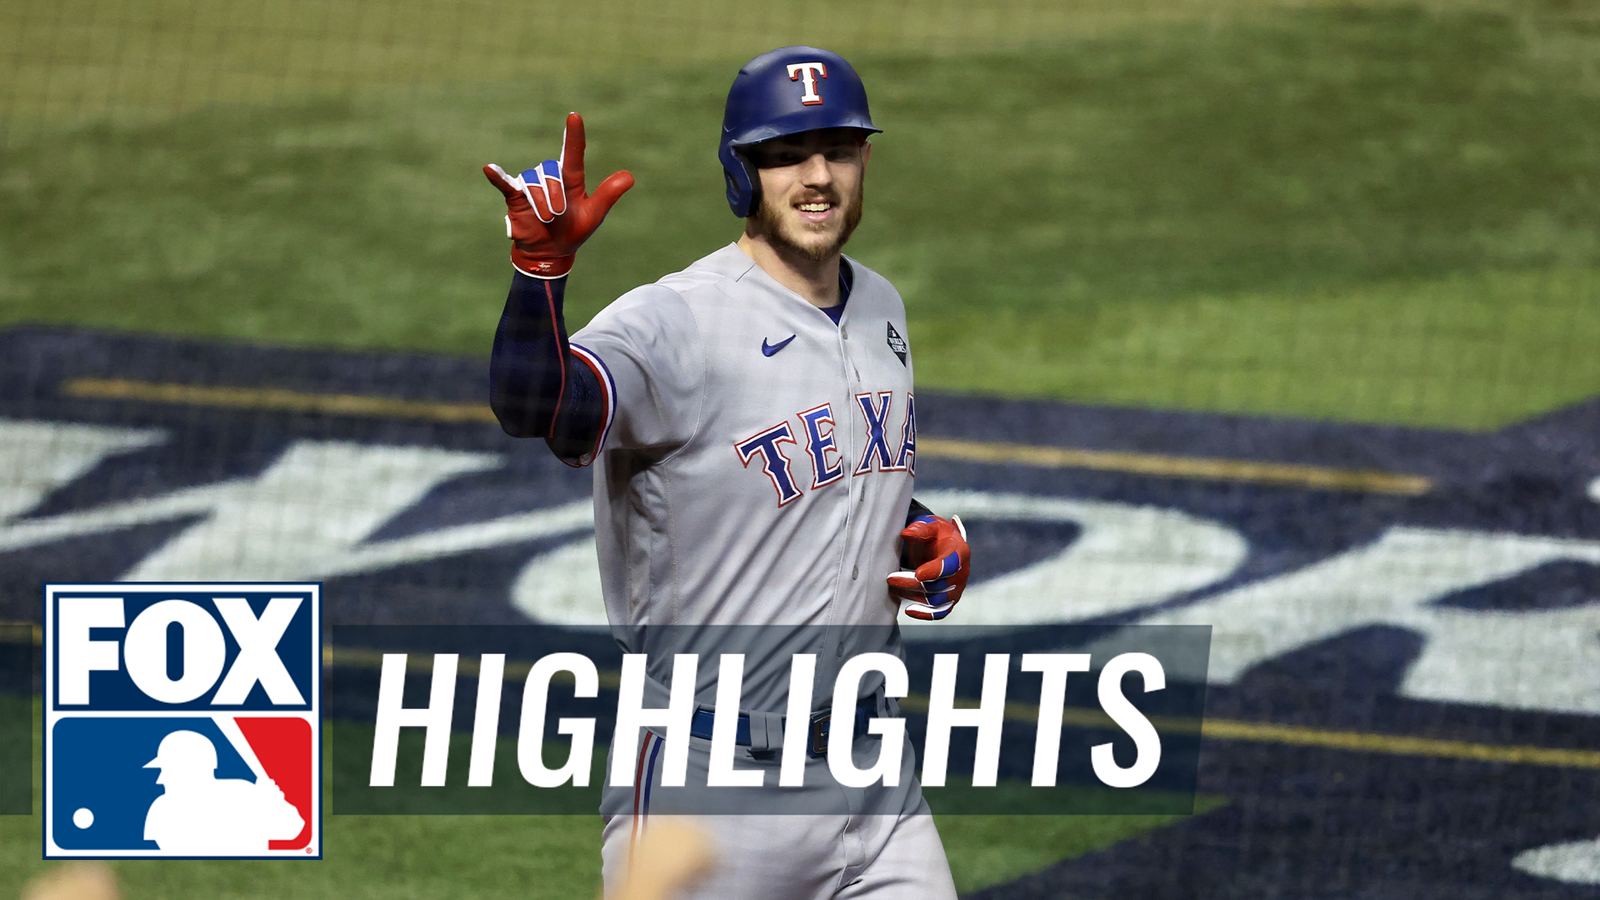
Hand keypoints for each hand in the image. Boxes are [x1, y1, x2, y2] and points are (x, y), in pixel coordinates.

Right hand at [483, 112, 633, 277]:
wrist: (550, 253)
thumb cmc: (573, 231)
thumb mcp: (593, 214)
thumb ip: (608, 194)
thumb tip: (630, 176)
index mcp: (571, 179)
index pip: (574, 153)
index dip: (574, 136)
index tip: (574, 116)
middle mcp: (550, 177)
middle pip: (552, 173)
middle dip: (555, 196)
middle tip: (557, 215)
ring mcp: (531, 185)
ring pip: (535, 183)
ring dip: (541, 203)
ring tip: (545, 219)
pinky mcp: (514, 196)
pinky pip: (505, 183)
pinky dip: (498, 176)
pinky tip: (489, 168)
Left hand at [888, 514, 969, 620]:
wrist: (941, 544)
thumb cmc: (936, 535)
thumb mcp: (930, 525)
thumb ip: (920, 529)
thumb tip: (906, 533)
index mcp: (960, 552)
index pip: (951, 565)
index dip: (935, 571)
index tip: (918, 574)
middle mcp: (962, 573)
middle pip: (938, 585)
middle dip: (912, 583)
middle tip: (891, 578)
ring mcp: (956, 588)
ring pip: (935, 600)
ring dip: (912, 596)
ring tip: (894, 587)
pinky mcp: (949, 600)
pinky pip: (940, 612)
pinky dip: (925, 614)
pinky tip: (909, 610)